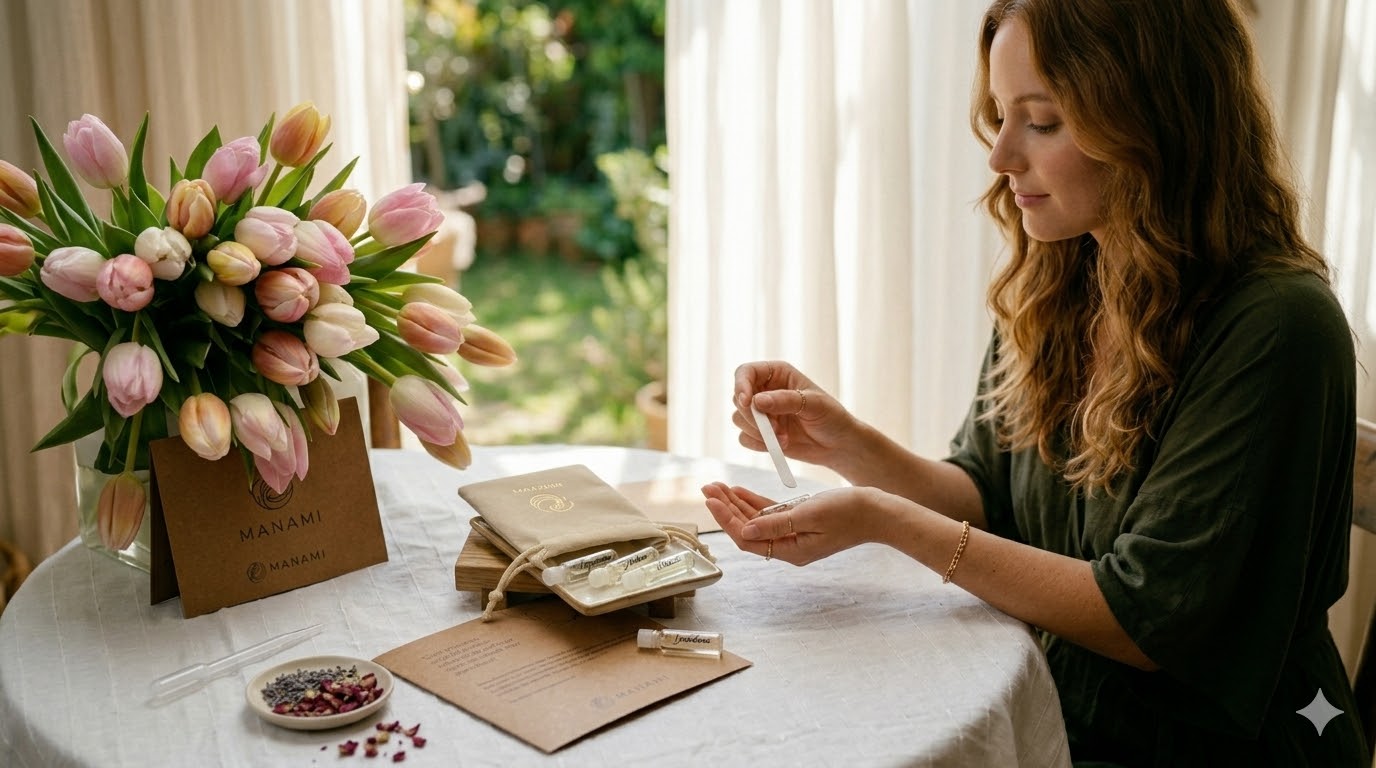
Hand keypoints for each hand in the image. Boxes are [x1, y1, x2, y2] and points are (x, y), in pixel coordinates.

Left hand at [701, 482, 878, 565]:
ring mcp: (794, 534)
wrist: (879, 511)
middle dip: (725, 508)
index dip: (727, 519)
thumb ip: (777, 523)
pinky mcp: (800, 521)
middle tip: (707, 488)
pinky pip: (770, 514)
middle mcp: (789, 546)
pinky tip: (739, 491)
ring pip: (756, 520)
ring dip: (736, 503)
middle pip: (748, 529)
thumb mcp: (811, 514)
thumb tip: (745, 529)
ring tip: (717, 486)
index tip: (712, 500)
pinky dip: (754, 502)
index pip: (748, 538)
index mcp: (791, 550)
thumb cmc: (851, 512)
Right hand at [732, 361, 856, 467]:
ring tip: (784, 438)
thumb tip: (757, 401)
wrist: (839, 445)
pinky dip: (759, 444)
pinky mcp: (761, 433)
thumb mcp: (814, 404)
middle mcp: (765, 391)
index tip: (746, 402)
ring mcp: (762, 413)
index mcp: (777, 374)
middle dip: (753, 416)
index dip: (741, 385)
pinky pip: (744, 438)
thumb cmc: (832, 417)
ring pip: (739, 419)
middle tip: (775, 429)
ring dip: (758, 432)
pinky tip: (780, 445)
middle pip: (738, 398)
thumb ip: (786, 400)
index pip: (746, 372)